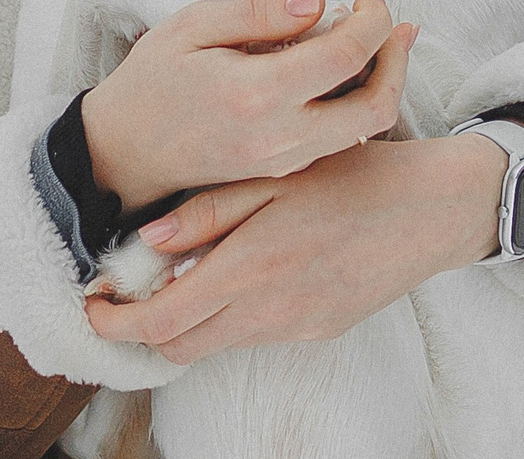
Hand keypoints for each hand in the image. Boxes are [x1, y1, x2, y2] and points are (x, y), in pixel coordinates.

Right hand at [81, 0, 414, 212]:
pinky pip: (341, 139)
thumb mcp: (191, 26)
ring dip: (383, 81)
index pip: (346, 55)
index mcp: (256, 94)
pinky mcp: (284, 169)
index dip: (372, 19)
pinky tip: (346, 71)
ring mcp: (285, 160)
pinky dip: (357, 102)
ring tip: (377, 40)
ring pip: (367, 128)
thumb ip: (258, 12)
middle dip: (397, 57)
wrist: (123, 152)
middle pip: (377, 105)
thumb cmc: (151, 83)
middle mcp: (280, 137)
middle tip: (389, 21)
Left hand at [83, 132, 507, 364]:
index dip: (116, 322)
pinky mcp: (319, 330)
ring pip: (217, 343)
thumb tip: (145, 241)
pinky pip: (256, 333)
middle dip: (143, 327)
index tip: (92, 303)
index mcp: (250, 268)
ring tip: (181, 271)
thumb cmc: (352, 177)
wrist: (432, 210)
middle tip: (124, 292)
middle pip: (180, 346)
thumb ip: (207, 212)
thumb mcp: (274, 176)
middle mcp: (270, 312)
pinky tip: (237, 270)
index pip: (162, 322)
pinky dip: (230, 313)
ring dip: (188, 318)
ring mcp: (296, 328)